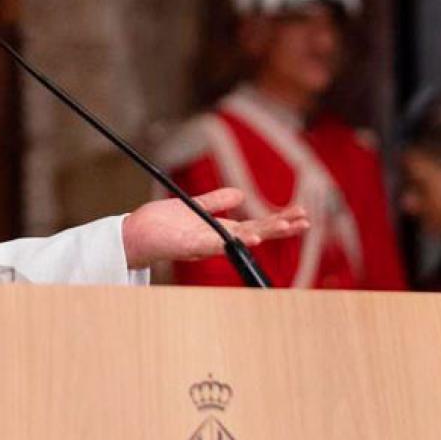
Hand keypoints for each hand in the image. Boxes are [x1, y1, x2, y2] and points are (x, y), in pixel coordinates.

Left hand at [120, 187, 307, 269]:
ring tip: (287, 226)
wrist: (135, 234)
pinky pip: (215, 244)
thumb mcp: (192, 206)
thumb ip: (215, 201)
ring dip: (265, 233)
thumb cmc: (160, 224)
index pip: (256, 225)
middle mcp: (216, 238)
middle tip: (305, 221)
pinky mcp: (189, 245)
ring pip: (241, 239)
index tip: (301, 214)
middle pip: (255, 232)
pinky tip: (251, 239)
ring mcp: (205, 243)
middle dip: (280, 227)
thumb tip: (240, 194)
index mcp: (219, 229)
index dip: (278, 221)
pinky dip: (234, 242)